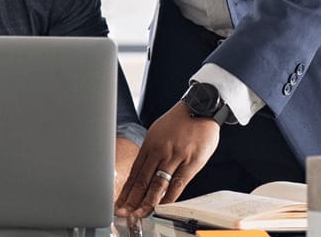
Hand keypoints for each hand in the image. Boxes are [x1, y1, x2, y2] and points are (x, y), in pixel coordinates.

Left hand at [114, 101, 220, 217]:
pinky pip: (178, 183)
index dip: (127, 189)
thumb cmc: (179, 121)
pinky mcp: (191, 162)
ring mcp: (175, 157)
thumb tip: (143, 170)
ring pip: (158, 183)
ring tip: (141, 213)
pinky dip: (170, 196)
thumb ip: (151, 151)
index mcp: (150, 144)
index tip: (120, 201)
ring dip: (148, 201)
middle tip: (125, 212)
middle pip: (143, 180)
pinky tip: (162, 205)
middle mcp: (160, 151)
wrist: (200, 108)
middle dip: (132, 199)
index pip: (135, 172)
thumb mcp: (158, 132)